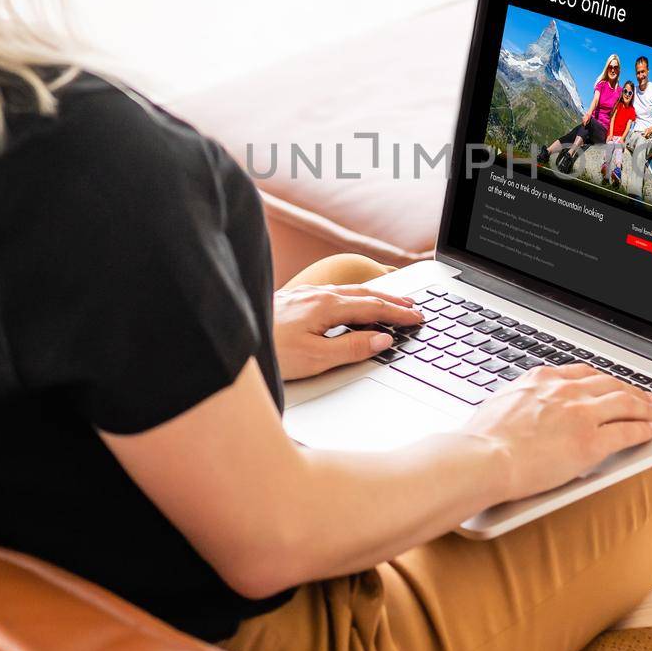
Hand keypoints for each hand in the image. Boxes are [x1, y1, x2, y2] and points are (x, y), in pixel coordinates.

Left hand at [272, 284, 423, 380]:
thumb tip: (383, 340)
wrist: (234, 335)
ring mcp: (305, 295)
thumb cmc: (270, 350)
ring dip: (374, 296)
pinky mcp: (294, 300)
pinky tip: (350, 301)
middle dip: (391, 300)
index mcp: (327, 307)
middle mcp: (318, 295)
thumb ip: (352, 349)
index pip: (373, 308)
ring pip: (349, 291)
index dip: (397, 314)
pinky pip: (334, 292)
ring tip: (390, 301)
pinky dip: (353, 295)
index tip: (417, 319)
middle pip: (364, 294)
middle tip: (414, 307)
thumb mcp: (316, 358)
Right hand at [462, 363, 651, 502]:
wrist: (483, 458)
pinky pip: (628, 432)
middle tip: (643, 398)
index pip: (584, 373)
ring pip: (625, 403)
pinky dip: (643, 430)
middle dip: (631, 391)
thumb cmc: (482, 440)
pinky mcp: (591, 442)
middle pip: (610, 384)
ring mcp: (581, 415)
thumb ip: (522, 400)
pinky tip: (649, 431)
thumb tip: (525, 409)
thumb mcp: (502, 403)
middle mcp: (565, 391)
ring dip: (644, 408)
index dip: (604, 380)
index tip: (611, 386)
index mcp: (542, 379)